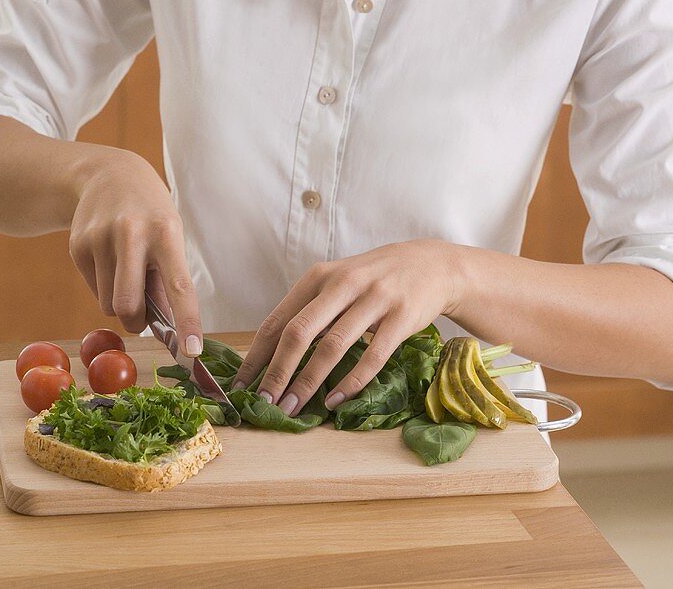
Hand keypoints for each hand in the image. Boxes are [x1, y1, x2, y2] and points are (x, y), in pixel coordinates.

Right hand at [68, 150, 202, 356]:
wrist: (108, 174)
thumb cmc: (150, 213)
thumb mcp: (169, 234)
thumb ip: (167, 279)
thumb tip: (168, 329)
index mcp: (166, 233)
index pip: (179, 286)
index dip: (187, 321)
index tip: (193, 351)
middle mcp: (132, 234)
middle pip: (129, 307)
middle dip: (136, 322)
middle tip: (142, 315)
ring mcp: (101, 238)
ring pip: (109, 304)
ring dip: (119, 302)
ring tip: (127, 269)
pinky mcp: (78, 245)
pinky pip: (93, 289)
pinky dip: (104, 286)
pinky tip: (109, 256)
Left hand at [232, 239, 460, 415]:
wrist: (431, 264)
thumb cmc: (374, 279)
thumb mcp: (338, 282)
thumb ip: (310, 311)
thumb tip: (272, 356)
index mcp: (319, 276)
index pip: (278, 320)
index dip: (257, 356)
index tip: (242, 386)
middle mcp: (343, 284)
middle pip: (300, 332)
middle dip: (278, 373)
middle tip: (266, 403)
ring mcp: (374, 299)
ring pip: (333, 347)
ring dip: (309, 382)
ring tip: (294, 408)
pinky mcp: (401, 317)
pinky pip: (371, 356)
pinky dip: (350, 383)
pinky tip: (335, 401)